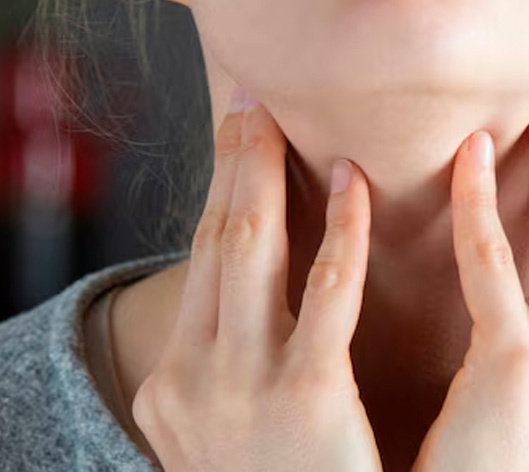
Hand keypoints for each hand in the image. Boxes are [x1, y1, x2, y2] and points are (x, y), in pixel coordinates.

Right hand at [131, 87, 383, 471]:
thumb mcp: (232, 430)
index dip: (219, 186)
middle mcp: (191, 378)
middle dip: (233, 160)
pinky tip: (354, 185)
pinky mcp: (303, 402)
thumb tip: (264, 287)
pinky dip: (337, 233)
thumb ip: (239, 363)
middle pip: (215, 239)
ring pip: (250, 249)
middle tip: (252, 98)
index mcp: (174, 385)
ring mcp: (240, 390)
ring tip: (286, 116)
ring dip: (267, 172)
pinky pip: (323, 296)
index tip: (237, 129)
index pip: (201, 260)